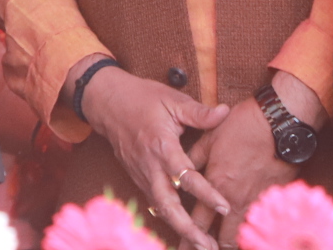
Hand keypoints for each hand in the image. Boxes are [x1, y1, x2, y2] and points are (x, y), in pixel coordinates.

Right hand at [77, 64, 229, 249]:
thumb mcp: (172, 99)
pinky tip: (182, 228)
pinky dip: (168, 217)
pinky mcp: (137, 177)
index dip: (207, 193)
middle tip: (207, 245)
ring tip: (200, 244)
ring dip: (179, 228)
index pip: (187, 177)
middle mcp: (150, 166)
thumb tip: (225, 112)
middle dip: (187, 228)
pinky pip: (153, 201)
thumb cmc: (141, 98)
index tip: (225, 206)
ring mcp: (141, 174)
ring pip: (160, 209)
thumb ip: (199, 112)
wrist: (106, 101)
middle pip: (168, 205)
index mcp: (162, 146)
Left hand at [185, 80, 313, 248]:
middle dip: (209, 247)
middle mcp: (235, 199)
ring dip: (230, 242)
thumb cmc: (242, 126)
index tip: (182, 247)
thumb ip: (194, 158)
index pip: (197, 222)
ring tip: (221, 246)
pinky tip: (248, 233)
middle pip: (221, 239)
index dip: (187, 237)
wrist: (279, 123)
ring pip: (242, 235)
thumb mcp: (210, 138)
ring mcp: (256, 201)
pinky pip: (260, 224)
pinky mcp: (273, 199)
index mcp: (215, 184)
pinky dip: (251, 231)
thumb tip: (182, 170)